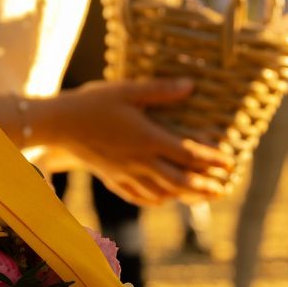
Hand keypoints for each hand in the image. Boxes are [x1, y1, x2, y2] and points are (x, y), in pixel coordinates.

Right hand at [33, 79, 232, 204]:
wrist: (57, 124)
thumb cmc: (93, 103)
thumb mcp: (127, 90)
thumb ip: (160, 91)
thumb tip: (191, 85)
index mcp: (148, 138)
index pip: (189, 154)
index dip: (212, 160)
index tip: (230, 163)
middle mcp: (141, 161)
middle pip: (181, 180)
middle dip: (206, 186)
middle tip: (224, 189)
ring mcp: (126, 174)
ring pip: (163, 192)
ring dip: (186, 196)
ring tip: (203, 198)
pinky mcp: (113, 179)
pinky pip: (139, 196)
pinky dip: (156, 200)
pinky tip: (164, 200)